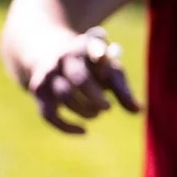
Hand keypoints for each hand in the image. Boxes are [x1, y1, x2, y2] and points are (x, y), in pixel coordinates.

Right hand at [25, 27, 141, 134]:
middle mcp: (64, 57)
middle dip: (95, 97)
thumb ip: (123, 90)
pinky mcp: (38, 90)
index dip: (96, 50)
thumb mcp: (109, 71)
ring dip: (84, 110)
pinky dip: (67, 126)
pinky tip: (84, 131)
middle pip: (79, 78)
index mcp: (85, 45)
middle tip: (107, 107)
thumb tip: (138, 111)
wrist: (52, 58)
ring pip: (65, 96)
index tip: (102, 55)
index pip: (91, 45)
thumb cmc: (91, 67)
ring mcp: (48, 73)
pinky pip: (49, 114)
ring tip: (96, 113)